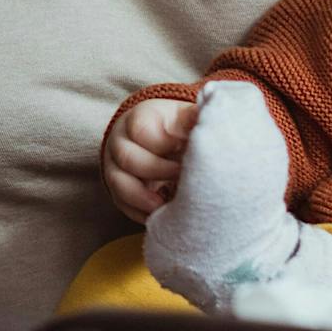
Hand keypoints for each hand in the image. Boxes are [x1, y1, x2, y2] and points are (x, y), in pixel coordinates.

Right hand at [102, 98, 197, 223]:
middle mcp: (120, 142)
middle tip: (183, 178)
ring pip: (119, 184)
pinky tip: (160, 217)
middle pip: (128, 158)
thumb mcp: (184, 117)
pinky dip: (140, 213)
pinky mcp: (117, 191)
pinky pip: (123, 205)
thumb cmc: (174, 128)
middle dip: (157, 171)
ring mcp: (115, 167)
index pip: (141, 130)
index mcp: (138, 119)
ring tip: (165, 206)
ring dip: (143, 198)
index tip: (187, 152)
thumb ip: (196, 117)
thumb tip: (216, 113)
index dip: (164, 143)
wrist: (154, 138)